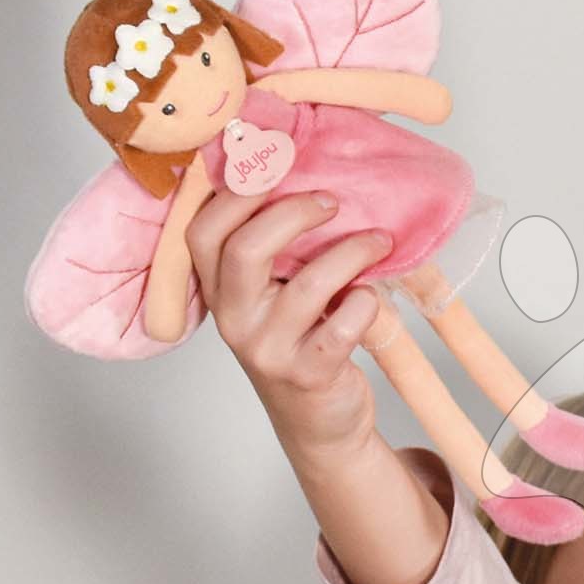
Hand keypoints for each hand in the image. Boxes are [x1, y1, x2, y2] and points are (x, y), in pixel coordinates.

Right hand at [184, 188, 391, 457]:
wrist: (318, 421)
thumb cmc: (301, 342)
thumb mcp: (274, 294)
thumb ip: (276, 247)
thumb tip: (305, 172)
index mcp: (219, 290)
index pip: (203, 231)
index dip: (237, 192)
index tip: (278, 162)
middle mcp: (234, 319)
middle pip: (245, 249)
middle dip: (294, 213)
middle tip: (333, 201)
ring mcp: (268, 349)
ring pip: (307, 284)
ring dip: (351, 252)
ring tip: (380, 241)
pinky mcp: (308, 374)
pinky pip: (343, 325)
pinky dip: (365, 302)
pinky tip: (371, 297)